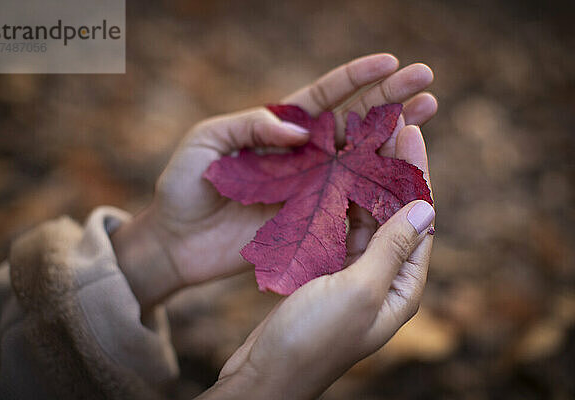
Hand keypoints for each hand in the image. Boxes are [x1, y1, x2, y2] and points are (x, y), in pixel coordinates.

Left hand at [111, 54, 436, 309]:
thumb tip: (298, 129)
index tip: (390, 63)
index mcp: (278, 129)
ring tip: (428, 116)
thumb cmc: (184, 187)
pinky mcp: (310, 222)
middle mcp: (302, 156)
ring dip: (394, 140)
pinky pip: (349, 204)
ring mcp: (310, 189)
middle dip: (390, 101)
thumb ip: (249, 126)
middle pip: (353, 123)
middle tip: (427, 82)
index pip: (324, 98)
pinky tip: (405, 177)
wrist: (177, 241)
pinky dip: (377, 191)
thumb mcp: (206, 142)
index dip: (356, 79)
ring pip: (359, 160)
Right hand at [199, 125, 434, 399]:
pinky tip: (329, 174)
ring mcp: (353, 275)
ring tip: (360, 138)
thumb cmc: (313, 339)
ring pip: (364, 217)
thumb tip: (427, 208)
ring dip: (363, 179)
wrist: (267, 374)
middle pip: (393, 212)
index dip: (416, 172)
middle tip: (388, 123)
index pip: (419, 218)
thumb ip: (391, 249)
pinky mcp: (325, 274)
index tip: (411, 130)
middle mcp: (383, 278)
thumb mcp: (359, 291)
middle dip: (392, 168)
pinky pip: (337, 229)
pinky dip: (336, 201)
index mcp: (402, 286)